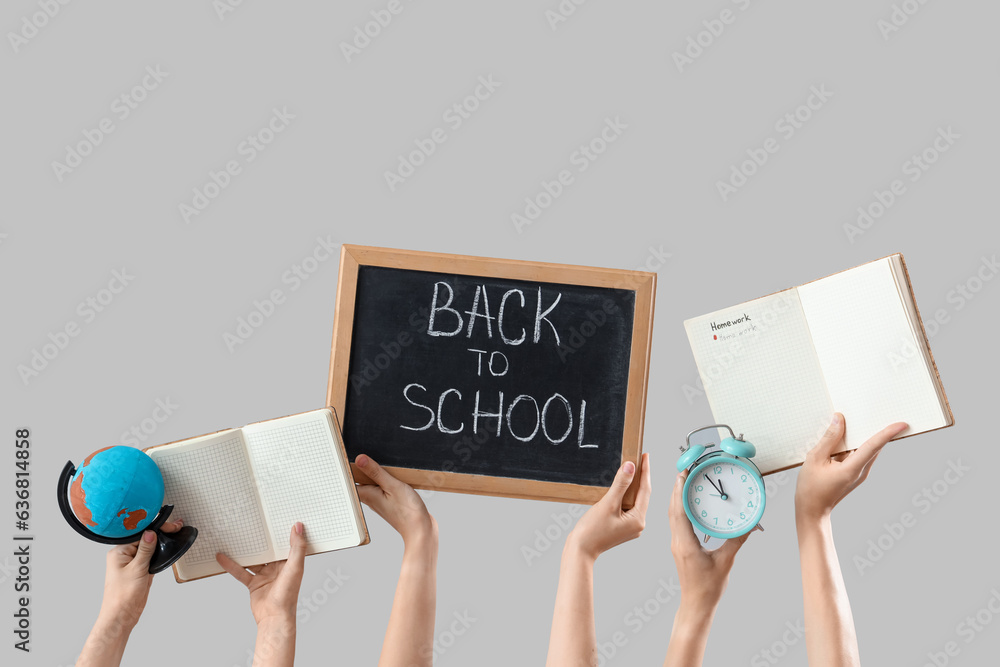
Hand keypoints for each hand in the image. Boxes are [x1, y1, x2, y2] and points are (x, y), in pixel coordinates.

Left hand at [98, 518, 183, 629]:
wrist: (122, 615)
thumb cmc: (122, 596)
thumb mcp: (136, 569)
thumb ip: (145, 550)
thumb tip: (151, 533)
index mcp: (119, 552)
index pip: (139, 534)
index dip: (155, 529)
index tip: (169, 526)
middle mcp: (124, 556)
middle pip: (144, 539)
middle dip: (160, 532)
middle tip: (175, 527)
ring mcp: (133, 563)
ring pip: (149, 548)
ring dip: (160, 542)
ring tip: (174, 532)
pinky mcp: (140, 571)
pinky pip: (151, 557)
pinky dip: (159, 553)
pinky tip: (167, 548)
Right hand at [217, 522, 306, 624]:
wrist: (274, 618)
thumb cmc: (288, 596)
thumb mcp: (295, 567)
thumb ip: (297, 547)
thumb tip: (298, 527)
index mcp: (290, 562)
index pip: (287, 543)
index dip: (283, 531)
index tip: (278, 517)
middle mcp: (278, 568)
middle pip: (268, 549)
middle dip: (262, 539)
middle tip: (254, 522)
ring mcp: (265, 575)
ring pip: (253, 559)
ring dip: (245, 550)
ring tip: (235, 536)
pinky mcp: (253, 583)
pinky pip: (241, 571)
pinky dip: (231, 565)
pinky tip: (222, 557)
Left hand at [355, 455, 436, 546]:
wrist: (420, 529)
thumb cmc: (407, 511)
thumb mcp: (392, 485)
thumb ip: (375, 471)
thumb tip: (360, 459)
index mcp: (366, 494)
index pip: (349, 479)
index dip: (348, 467)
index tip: (350, 456)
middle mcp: (370, 498)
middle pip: (360, 479)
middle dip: (363, 468)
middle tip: (367, 457)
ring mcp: (379, 500)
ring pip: (372, 483)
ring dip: (376, 473)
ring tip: (382, 467)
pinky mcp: (389, 501)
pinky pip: (382, 487)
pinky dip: (385, 480)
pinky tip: (393, 477)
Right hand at [567, 452, 650, 560]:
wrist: (580, 550)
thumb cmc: (592, 530)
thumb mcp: (608, 504)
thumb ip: (620, 484)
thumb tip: (631, 466)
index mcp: (638, 520)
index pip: (645, 490)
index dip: (645, 471)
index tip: (645, 455)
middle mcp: (638, 524)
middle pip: (641, 495)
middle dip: (640, 477)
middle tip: (639, 458)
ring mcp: (630, 527)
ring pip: (633, 500)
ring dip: (631, 485)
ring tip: (630, 468)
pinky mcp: (621, 526)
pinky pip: (626, 506)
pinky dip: (624, 495)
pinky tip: (620, 485)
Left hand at [669, 471, 750, 612]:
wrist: (696, 605)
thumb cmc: (709, 588)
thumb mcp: (726, 562)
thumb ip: (736, 541)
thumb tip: (750, 525)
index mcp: (685, 543)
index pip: (679, 511)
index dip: (679, 491)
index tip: (683, 474)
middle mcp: (677, 541)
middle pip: (673, 510)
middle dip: (676, 489)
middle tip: (684, 471)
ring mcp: (677, 544)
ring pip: (673, 516)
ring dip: (676, 498)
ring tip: (684, 482)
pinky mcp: (679, 547)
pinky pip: (677, 523)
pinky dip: (680, 510)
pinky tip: (687, 505)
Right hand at [795, 413, 907, 522]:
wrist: (812, 510)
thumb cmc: (810, 487)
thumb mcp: (814, 459)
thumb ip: (829, 438)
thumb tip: (839, 420)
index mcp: (852, 469)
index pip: (873, 446)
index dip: (888, 433)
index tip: (902, 424)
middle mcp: (861, 472)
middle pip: (874, 446)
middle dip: (878, 430)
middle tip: (880, 413)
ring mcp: (859, 474)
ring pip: (867, 450)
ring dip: (864, 436)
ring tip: (856, 421)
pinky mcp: (854, 474)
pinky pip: (859, 455)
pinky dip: (855, 444)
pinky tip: (843, 438)